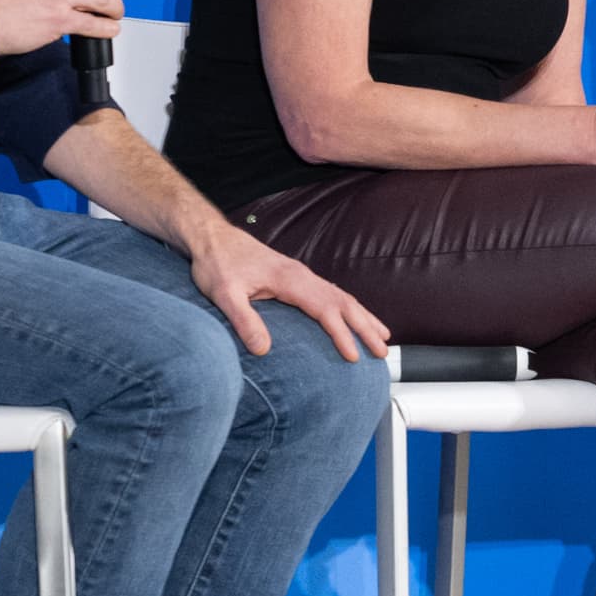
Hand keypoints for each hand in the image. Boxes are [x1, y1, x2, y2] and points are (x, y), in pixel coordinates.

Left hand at [189, 223, 393, 360]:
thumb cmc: (217, 264)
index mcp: (290, 280)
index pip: (325, 310)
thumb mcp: (224, 294)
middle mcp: (302, 276)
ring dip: (363, 317)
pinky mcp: (296, 277)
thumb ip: (244, 320)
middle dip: (366, 327)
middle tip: (383, 353)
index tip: (354, 357)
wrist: (212, 238)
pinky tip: (354, 318)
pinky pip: (332, 293)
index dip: (342, 335)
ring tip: (382, 337)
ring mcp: (301, 275)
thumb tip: (263, 349)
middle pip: (344, 303)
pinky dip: (349, 308)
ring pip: (342, 297)